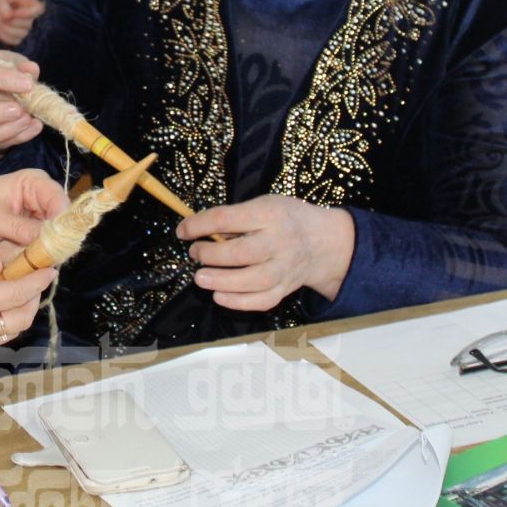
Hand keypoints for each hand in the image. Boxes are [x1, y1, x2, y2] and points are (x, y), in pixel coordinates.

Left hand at [0, 0, 42, 45]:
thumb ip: (1, 5)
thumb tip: (8, 16)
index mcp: (27, 0)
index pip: (39, 9)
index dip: (28, 14)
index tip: (12, 14)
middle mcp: (28, 13)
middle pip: (28, 25)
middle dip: (10, 23)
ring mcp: (23, 25)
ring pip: (22, 35)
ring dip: (6, 30)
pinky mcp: (16, 34)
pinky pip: (15, 41)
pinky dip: (4, 37)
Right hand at [0, 50, 43, 154]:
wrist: (1, 93)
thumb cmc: (3, 73)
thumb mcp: (13, 63)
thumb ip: (22, 66)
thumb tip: (31, 70)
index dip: (3, 79)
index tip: (28, 84)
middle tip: (20, 110)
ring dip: (6, 130)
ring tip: (28, 119)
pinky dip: (17, 137)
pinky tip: (33, 127)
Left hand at [0, 169, 68, 265]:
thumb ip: (19, 228)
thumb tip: (49, 239)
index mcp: (34, 185)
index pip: (60, 200)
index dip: (64, 220)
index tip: (58, 240)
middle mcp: (42, 205)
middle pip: (64, 225)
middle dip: (58, 244)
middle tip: (47, 260)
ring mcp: (39, 229)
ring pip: (57, 245)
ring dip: (48, 259)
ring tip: (34, 268)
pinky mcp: (33, 248)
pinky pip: (44, 260)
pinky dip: (38, 269)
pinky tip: (30, 276)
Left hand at [179, 195, 355, 310]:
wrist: (323, 241)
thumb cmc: (286, 218)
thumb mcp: (264, 204)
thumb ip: (236, 218)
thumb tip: (200, 233)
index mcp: (269, 213)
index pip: (227, 219)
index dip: (199, 225)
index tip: (182, 231)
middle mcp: (279, 241)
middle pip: (241, 253)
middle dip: (210, 255)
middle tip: (195, 254)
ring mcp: (285, 267)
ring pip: (253, 280)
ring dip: (221, 281)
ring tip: (200, 278)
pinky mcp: (286, 288)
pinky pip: (263, 300)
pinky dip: (238, 302)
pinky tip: (219, 296)